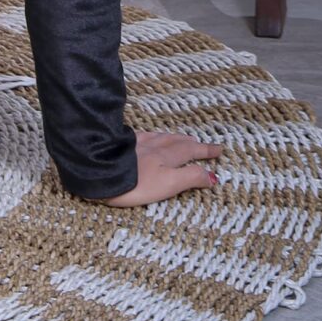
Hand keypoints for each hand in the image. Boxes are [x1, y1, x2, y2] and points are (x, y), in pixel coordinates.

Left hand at [102, 128, 223, 205]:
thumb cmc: (136, 183)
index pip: (191, 152)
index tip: (219, 149)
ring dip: (176, 138)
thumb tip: (212, 175)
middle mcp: (155, 146)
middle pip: (178, 142)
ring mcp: (139, 143)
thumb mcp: (168, 184)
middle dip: (194, 144)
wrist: (102, 171)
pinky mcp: (123, 143)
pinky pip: (146, 135)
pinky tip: (152, 137)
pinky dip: (156, 136)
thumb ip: (190, 178)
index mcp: (167, 156)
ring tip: (184, 138)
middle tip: (205, 144)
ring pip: (163, 137)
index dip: (205, 151)